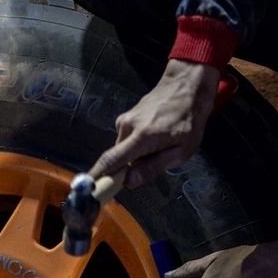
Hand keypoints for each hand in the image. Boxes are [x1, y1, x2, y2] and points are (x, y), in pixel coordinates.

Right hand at [90, 59, 219, 188]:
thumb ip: (153, 167)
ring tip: (159, 146)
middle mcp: (127, 127)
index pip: (111, 160)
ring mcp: (124, 120)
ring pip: (123, 149)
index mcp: (141, 137)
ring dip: (135, 155)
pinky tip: (154, 136)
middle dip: (127, 168)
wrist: (185, 87)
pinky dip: (136, 145)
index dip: (98, 177)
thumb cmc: (188, 121)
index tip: (89, 190)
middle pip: (117, 158)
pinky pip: (126, 139)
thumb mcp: (180, 152)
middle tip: (152, 163)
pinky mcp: (125, 117)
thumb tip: (129, 182)